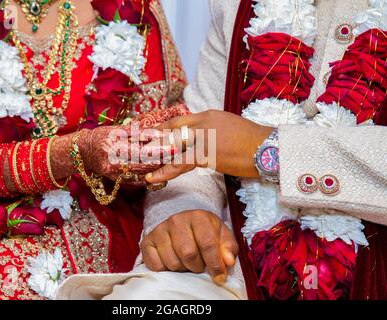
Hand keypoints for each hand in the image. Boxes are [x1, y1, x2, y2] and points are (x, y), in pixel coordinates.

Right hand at [77, 105, 191, 182]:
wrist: (82, 152)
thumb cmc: (100, 136)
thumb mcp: (117, 130)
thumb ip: (138, 133)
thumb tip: (160, 134)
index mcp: (114, 148)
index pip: (143, 152)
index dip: (160, 151)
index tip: (176, 148)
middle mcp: (115, 165)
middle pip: (146, 166)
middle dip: (163, 162)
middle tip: (179, 156)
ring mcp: (116, 176)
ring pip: (144, 174)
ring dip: (160, 169)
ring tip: (173, 162)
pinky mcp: (118, 181)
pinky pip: (138, 180)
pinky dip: (150, 175)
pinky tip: (161, 171)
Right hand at [140, 210, 237, 284]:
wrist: (183, 224)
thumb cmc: (205, 233)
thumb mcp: (222, 237)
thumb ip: (228, 248)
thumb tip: (228, 262)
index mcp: (198, 217)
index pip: (207, 244)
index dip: (215, 264)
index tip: (219, 277)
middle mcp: (177, 220)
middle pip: (188, 254)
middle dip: (197, 267)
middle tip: (200, 267)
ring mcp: (160, 230)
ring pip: (172, 262)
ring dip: (183, 269)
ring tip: (187, 264)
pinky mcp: (148, 241)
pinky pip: (156, 265)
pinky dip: (166, 270)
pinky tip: (173, 263)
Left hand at [145, 110, 273, 183]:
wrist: (267, 148)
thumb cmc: (253, 141)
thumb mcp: (229, 128)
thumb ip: (212, 131)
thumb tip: (199, 140)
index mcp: (208, 115)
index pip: (178, 120)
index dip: (162, 128)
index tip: (149, 134)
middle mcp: (203, 123)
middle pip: (170, 131)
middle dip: (152, 140)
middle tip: (134, 147)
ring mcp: (204, 138)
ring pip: (172, 146)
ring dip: (154, 155)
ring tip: (139, 163)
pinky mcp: (206, 154)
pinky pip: (180, 163)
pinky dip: (165, 171)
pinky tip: (153, 177)